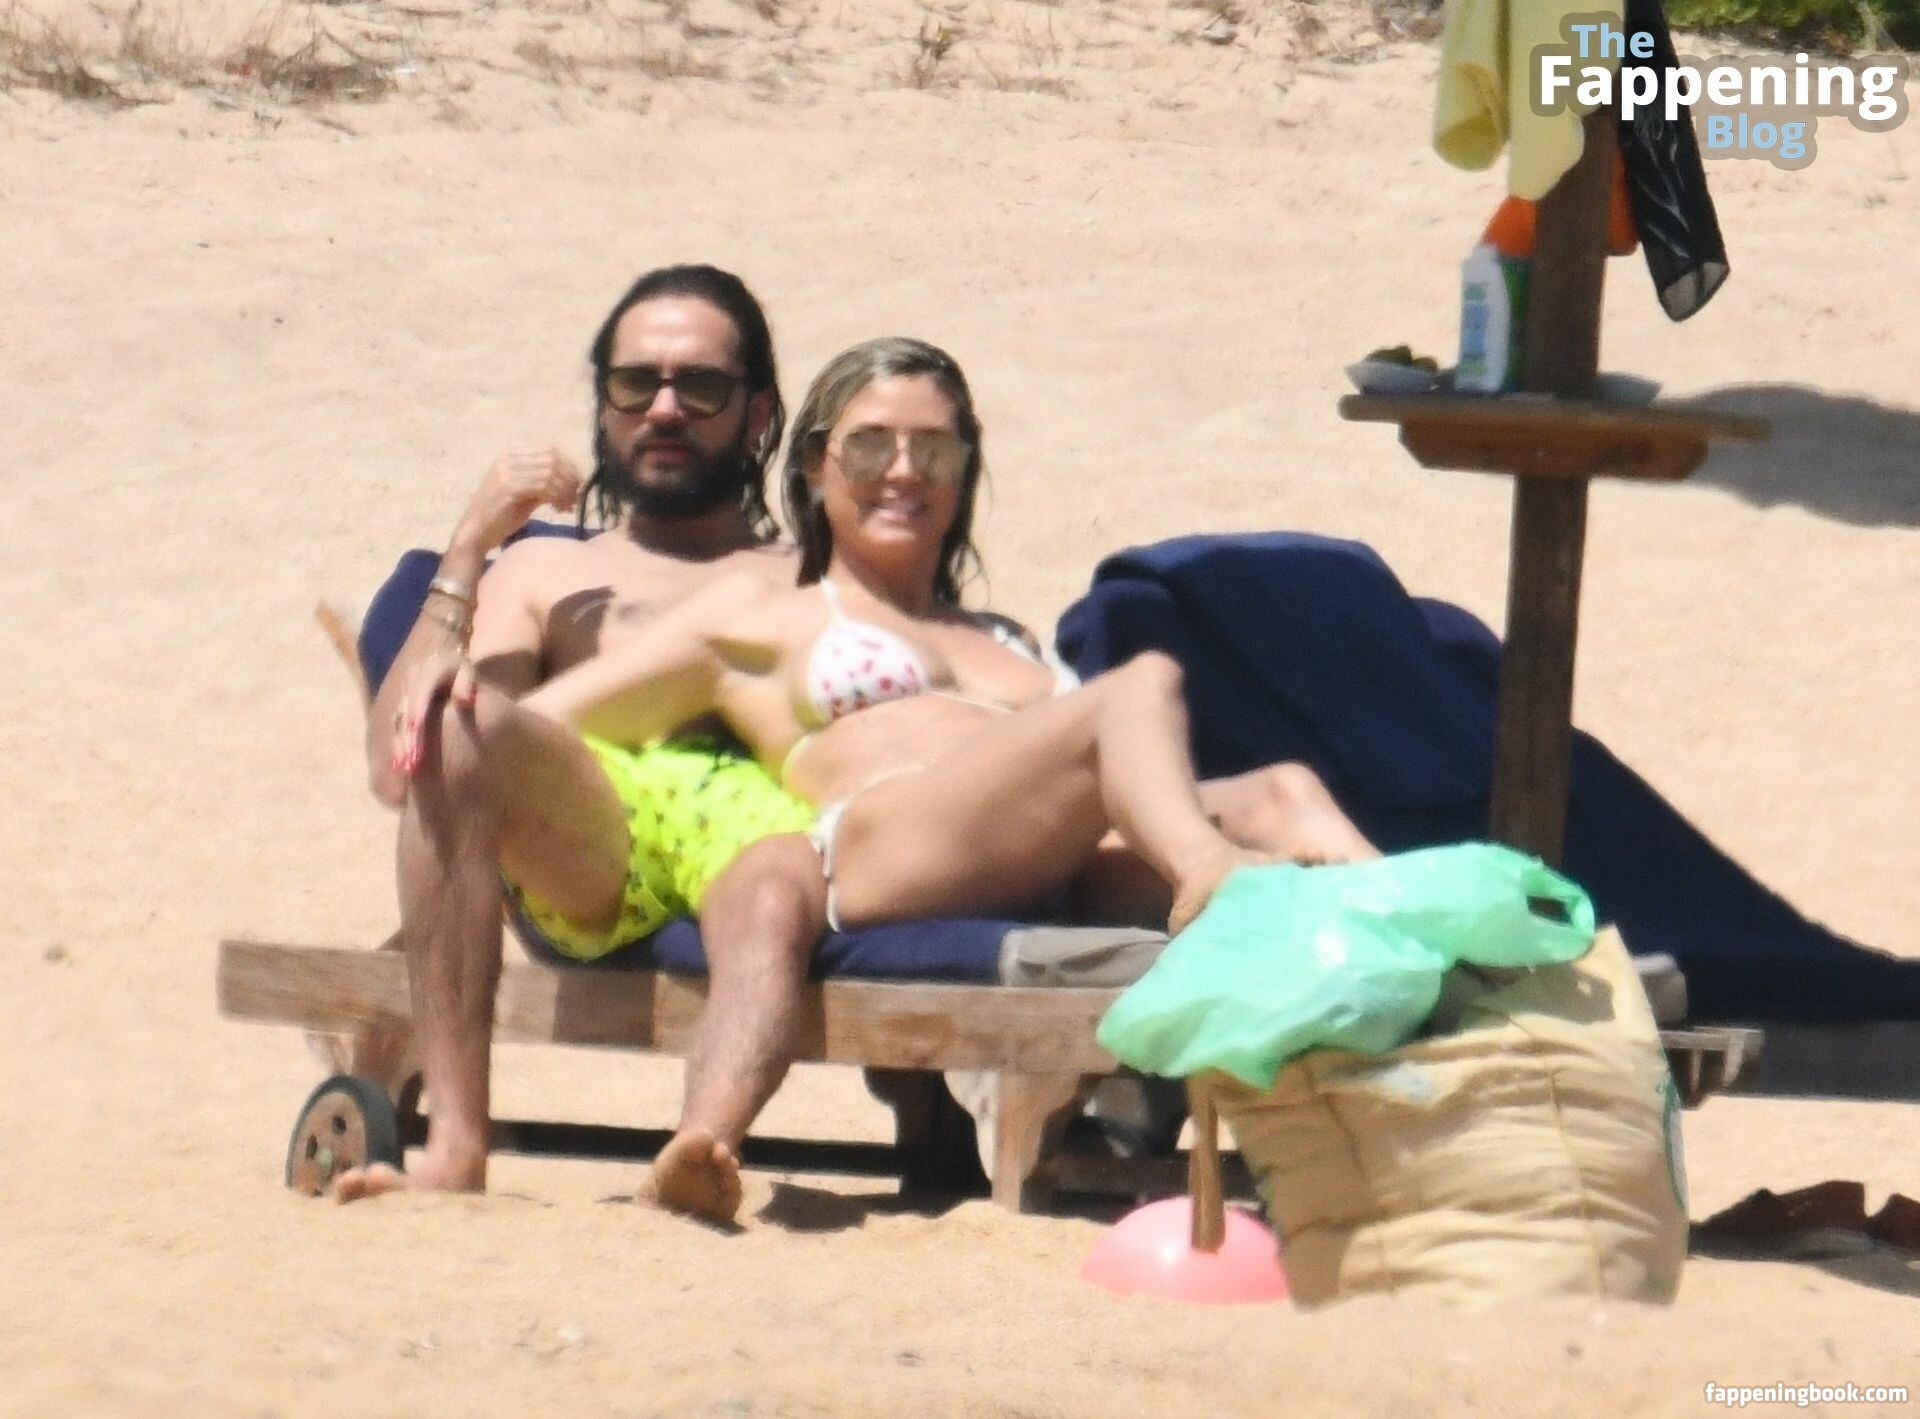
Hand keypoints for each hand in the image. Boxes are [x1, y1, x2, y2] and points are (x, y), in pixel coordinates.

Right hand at [388, 644, 479, 778]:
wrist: (446, 666)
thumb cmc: (464, 673)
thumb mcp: (468, 673)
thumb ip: (466, 683)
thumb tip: (464, 700)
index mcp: (432, 669)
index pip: (422, 690)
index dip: (417, 708)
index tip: (414, 727)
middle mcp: (414, 681)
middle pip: (409, 710)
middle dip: (409, 735)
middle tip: (412, 758)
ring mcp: (406, 695)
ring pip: (401, 722)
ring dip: (402, 744)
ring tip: (406, 766)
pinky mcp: (402, 709)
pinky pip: (399, 728)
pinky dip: (400, 745)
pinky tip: (399, 764)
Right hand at [448, 446, 583, 553]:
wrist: (475, 534)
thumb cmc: (501, 517)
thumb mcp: (526, 496)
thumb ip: (544, 485)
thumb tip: (574, 483)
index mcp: (511, 457)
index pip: (549, 450)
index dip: (569, 465)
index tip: (579, 484)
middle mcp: (508, 459)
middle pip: (552, 458)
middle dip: (570, 477)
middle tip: (576, 496)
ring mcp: (506, 472)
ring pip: (549, 472)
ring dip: (564, 490)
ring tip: (567, 506)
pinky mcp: (508, 487)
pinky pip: (542, 486)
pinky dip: (556, 497)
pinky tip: (558, 509)